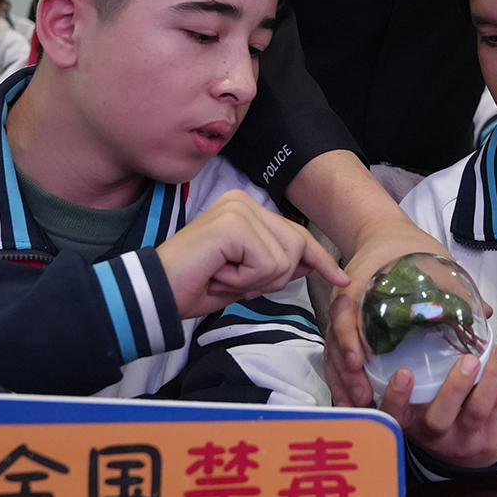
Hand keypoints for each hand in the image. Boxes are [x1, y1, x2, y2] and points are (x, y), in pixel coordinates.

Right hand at [154, 190, 345, 319]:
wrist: (156, 294)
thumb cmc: (195, 286)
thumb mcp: (246, 278)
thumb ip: (277, 266)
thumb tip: (311, 263)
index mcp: (246, 209)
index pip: (295, 233)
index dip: (319, 259)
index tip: (340, 278)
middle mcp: (243, 201)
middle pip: (296, 246)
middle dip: (274, 278)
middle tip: (235, 281)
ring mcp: (238, 209)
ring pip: (284, 257)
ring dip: (257, 280)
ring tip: (224, 275)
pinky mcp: (233, 223)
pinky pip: (265, 263)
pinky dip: (245, 280)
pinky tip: (219, 273)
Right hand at [283, 151, 471, 406]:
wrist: (383, 234)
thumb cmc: (409, 249)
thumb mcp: (433, 261)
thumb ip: (455, 288)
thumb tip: (485, 313)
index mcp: (362, 286)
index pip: (346, 315)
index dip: (350, 340)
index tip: (361, 362)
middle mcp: (346, 303)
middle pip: (336, 342)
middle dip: (346, 373)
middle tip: (363, 397)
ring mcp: (342, 316)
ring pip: (333, 353)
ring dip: (342, 381)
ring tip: (359, 406)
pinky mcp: (344, 328)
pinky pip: (335, 356)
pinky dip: (341, 378)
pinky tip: (352, 401)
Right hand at [379, 340, 496, 469]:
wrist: (464, 461)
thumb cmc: (433, 417)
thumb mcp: (414, 406)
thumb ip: (413, 374)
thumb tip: (422, 320)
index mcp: (409, 422)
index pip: (395, 413)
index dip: (397, 396)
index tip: (403, 373)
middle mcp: (433, 431)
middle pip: (440, 418)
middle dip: (454, 389)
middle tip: (468, 361)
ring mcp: (463, 436)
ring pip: (477, 410)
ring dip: (491, 379)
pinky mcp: (489, 434)